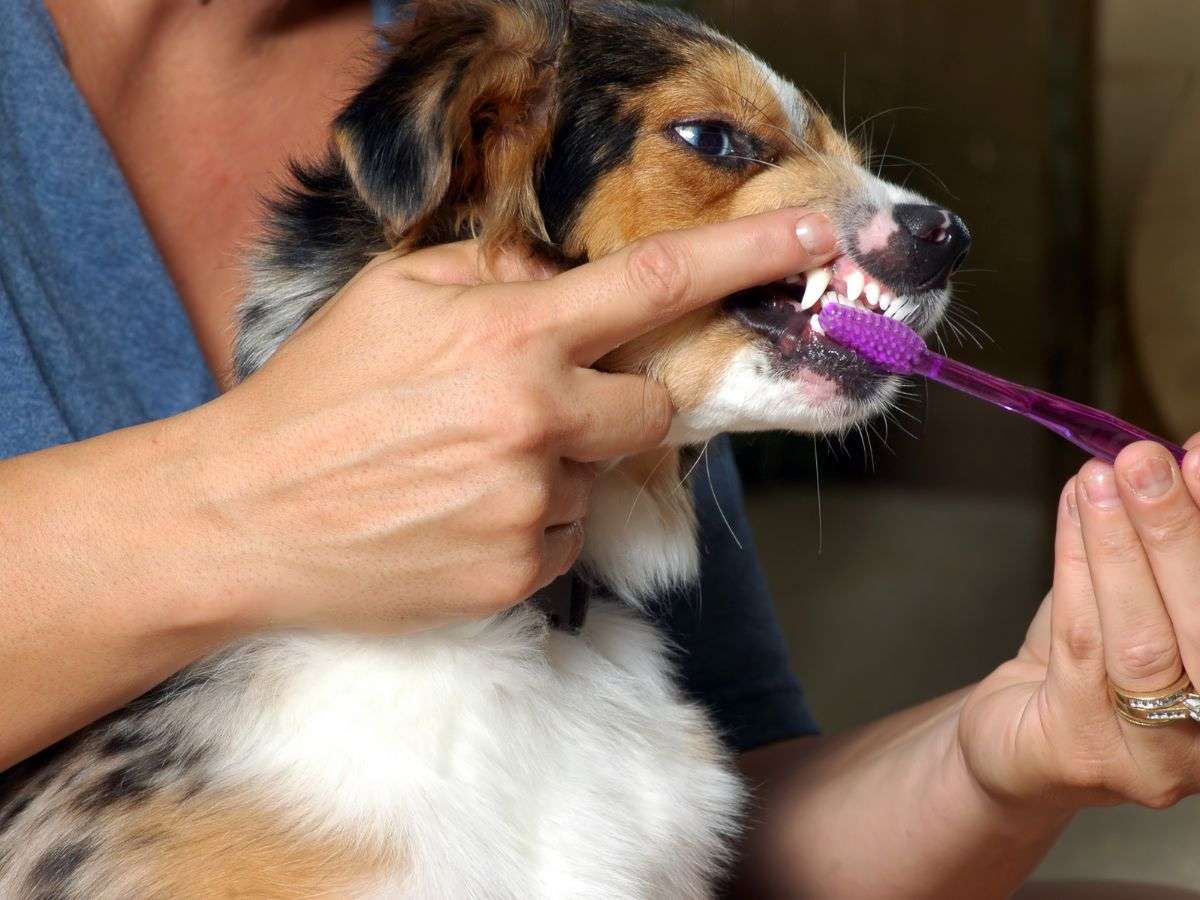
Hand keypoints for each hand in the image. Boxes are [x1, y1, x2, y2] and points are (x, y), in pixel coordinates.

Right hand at [179, 209, 836, 633]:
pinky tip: (458, 516)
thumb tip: (554, 281)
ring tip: (462, 471)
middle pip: (651, 410)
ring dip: (556, 469)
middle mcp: (537, 420)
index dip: (749, 259)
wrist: (244, 515)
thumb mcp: (392, 296)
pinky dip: (530, 524)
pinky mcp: (518, 574)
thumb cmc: (315, 395)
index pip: (657, 284)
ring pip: (598, 479)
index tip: (820, 239)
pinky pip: (564, 538)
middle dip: (618, 404)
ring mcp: (530, 506)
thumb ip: (490, 273)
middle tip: (542, 406)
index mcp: (511, 336)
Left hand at [960, 435, 1199, 811]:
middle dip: (1177, 534)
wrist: (1022, 741)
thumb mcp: (1146, 595)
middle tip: (1147, 461)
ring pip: (1140, 639)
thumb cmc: (1095, 662)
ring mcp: (1155, 756)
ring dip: (1118, 546)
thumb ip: (1171, 541)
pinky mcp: (1082, 749)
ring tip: (1099, 478)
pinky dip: (1075, 568)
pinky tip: (1071, 512)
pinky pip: (1079, 646)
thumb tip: (1181, 452)